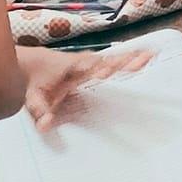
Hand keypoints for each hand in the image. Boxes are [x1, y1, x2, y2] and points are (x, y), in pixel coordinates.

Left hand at [19, 44, 156, 128]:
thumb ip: (39, 110)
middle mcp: (83, 62)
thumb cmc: (32, 80)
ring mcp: (90, 62)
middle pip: (106, 60)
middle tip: (144, 59)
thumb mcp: (31, 97)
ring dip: (131, 57)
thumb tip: (45, 126)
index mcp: (69, 67)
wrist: (30, 62)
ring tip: (151, 55)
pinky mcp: (95, 65)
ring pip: (113, 58)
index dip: (96, 69)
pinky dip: (130, 58)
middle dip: (123, 60)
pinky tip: (147, 55)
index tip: (108, 72)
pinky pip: (114, 61)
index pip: (85, 67)